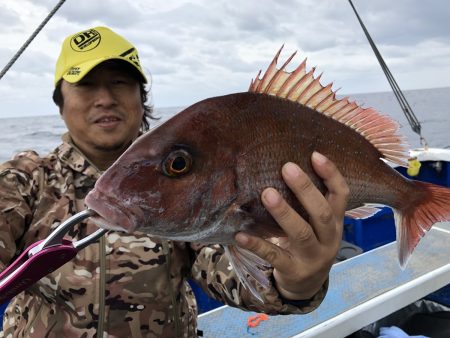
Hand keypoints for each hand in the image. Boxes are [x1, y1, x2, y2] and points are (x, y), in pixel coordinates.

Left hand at [235, 151, 348, 299]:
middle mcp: (329, 240)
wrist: (307, 285)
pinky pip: (274, 256)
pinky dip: (257, 245)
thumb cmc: (309, 243)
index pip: (341, 196)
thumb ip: (309, 203)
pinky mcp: (293, 271)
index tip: (314, 154)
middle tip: (287, 168)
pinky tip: (240, 235)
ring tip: (267, 193)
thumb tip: (285, 166)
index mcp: (336, 223)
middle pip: (322, 213)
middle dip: (306, 190)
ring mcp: (312, 257)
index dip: (332, 175)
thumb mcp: (317, 225)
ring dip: (284, 213)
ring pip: (301, 233)